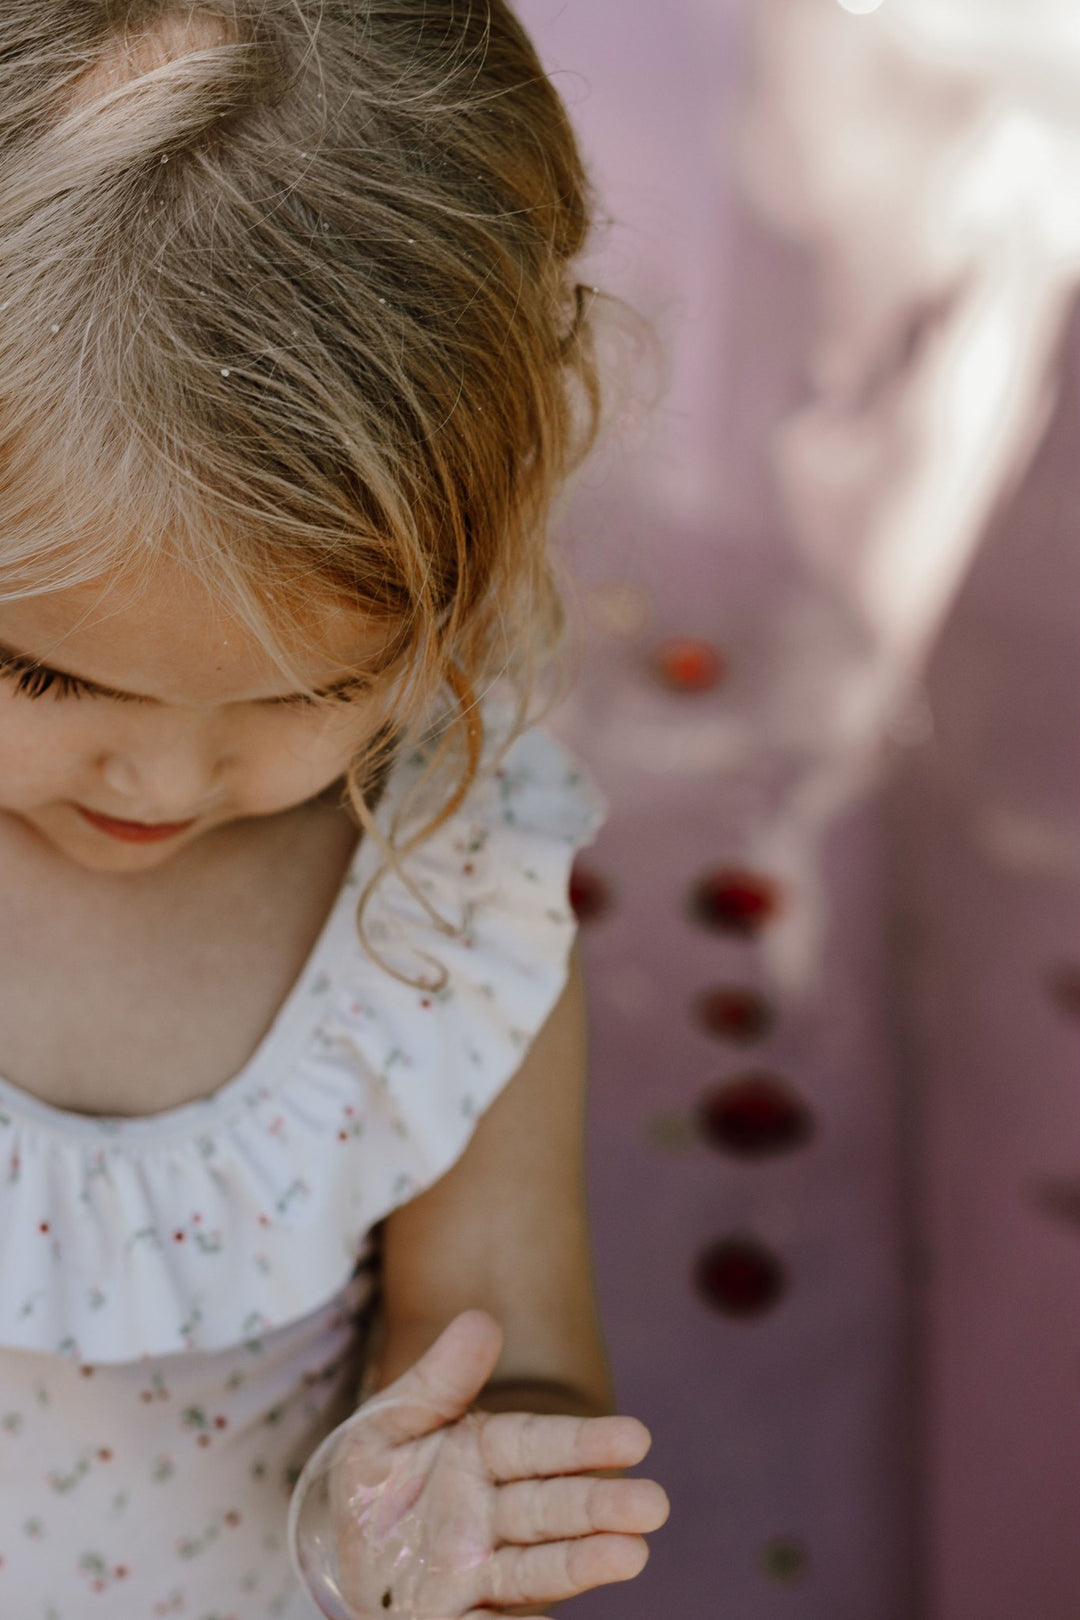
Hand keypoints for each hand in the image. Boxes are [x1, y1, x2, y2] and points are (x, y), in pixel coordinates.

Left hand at [322, 1309, 669, 1617]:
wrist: (337, 1551)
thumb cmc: (375, 1480)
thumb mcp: (388, 1422)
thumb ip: (437, 1380)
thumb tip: (481, 1320)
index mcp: (482, 1455)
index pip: (538, 1446)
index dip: (585, 1443)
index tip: (636, 1438)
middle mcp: (491, 1514)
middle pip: (551, 1508)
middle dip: (600, 1506)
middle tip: (654, 1504)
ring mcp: (478, 1569)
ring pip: (538, 1565)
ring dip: (583, 1562)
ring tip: (633, 1555)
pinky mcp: (456, 1616)